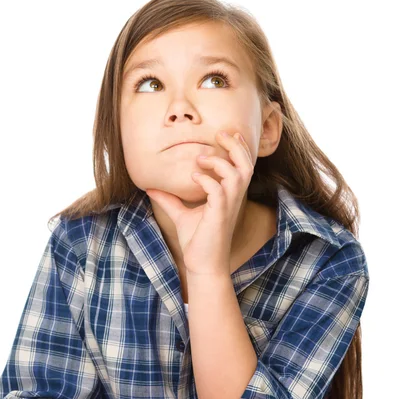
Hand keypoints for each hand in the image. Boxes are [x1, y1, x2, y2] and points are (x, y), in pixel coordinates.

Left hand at [145, 130, 254, 275]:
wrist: (201, 265)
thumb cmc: (196, 241)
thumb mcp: (181, 215)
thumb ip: (170, 199)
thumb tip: (151, 187)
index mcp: (229, 195)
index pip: (242, 165)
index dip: (239, 147)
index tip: (226, 133)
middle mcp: (233, 198)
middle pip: (246, 164)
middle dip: (236, 146)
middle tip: (220, 134)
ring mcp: (228, 206)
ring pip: (238, 174)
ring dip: (219, 162)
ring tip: (200, 159)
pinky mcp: (219, 216)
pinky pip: (219, 191)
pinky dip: (207, 180)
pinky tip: (193, 177)